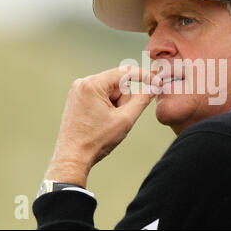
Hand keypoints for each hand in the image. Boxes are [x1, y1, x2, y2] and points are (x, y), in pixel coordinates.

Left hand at [44, 66, 159, 187]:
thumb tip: (153, 87)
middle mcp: (83, 83)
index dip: (144, 76)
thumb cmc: (96, 141)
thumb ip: (142, 100)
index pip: (125, 72)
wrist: (72, 158)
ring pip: (110, 91)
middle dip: (124, 100)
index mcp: (92, 84)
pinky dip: (108, 107)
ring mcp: (78, 91)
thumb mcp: (125, 119)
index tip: (158, 82)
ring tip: (107, 123)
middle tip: (118, 119)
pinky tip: (101, 122)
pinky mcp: (77, 99)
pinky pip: (101, 96)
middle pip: (118, 84)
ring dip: (116, 105)